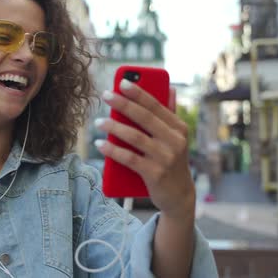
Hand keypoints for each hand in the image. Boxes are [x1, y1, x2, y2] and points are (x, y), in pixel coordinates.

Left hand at [95, 79, 194, 220]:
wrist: (179, 196)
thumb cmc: (171, 160)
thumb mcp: (175, 138)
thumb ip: (169, 115)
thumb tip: (170, 88)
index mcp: (179, 128)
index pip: (156, 105)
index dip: (138, 92)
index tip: (121, 82)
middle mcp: (175, 141)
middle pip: (144, 118)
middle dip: (123, 104)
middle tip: (105, 95)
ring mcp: (166, 158)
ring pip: (135, 137)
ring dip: (114, 128)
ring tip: (98, 122)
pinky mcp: (155, 174)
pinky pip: (130, 159)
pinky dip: (113, 151)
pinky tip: (100, 144)